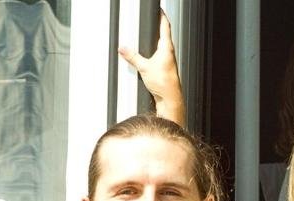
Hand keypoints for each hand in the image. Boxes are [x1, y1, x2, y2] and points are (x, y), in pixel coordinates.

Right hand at [119, 10, 184, 125]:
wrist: (170, 98)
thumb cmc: (163, 84)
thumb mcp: (144, 68)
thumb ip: (132, 57)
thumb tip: (123, 48)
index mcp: (166, 47)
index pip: (165, 26)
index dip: (162, 16)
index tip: (159, 9)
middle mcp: (169, 52)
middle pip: (165, 34)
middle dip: (159, 25)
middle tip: (154, 17)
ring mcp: (168, 60)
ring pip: (163, 44)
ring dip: (158, 37)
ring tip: (151, 32)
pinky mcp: (165, 67)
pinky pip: (160, 54)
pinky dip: (155, 49)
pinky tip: (150, 53)